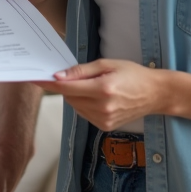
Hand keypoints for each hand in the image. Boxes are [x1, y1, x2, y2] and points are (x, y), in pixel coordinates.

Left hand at [39, 59, 163, 130]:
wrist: (155, 94)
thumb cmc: (133, 75)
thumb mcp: (108, 64)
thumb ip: (82, 71)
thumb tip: (59, 76)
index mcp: (103, 89)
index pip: (67, 88)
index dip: (49, 83)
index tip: (35, 78)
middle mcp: (102, 108)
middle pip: (68, 98)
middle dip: (67, 86)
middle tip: (78, 76)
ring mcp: (103, 120)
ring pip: (74, 106)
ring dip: (75, 96)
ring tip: (94, 86)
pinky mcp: (105, 127)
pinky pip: (83, 114)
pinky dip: (83, 104)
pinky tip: (97, 97)